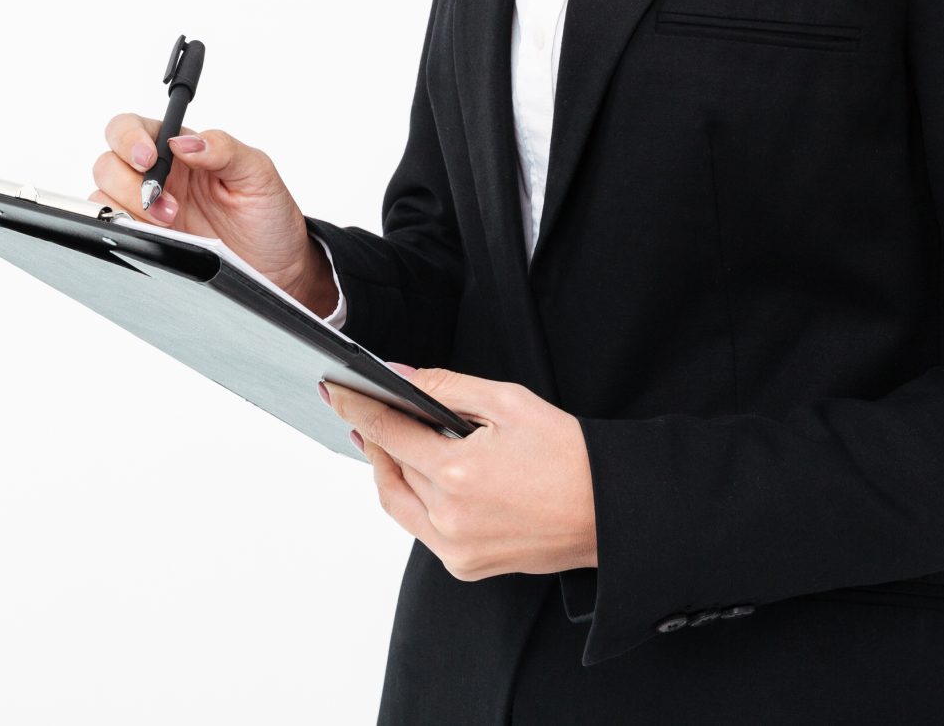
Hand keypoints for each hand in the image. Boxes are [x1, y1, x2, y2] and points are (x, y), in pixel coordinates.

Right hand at [86, 114, 331, 306]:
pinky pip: (112, 227)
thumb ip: (223, 148)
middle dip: (131, 183)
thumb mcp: (257, 173)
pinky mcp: (146, 240)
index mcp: (182, 150)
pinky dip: (123, 229)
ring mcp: (148, 210)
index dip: (130, 138)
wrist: (277, 269)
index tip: (149, 158)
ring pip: (104, 195)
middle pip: (110, 162)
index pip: (135, 128)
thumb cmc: (269, 216)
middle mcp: (160, 176)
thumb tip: (184, 139)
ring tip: (171, 224)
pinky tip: (157, 236)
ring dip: (130, 208)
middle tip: (167, 205)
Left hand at [320, 366, 598, 580]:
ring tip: (389, 441)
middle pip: (389, 469)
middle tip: (364, 410)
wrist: (609, 511)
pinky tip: (423, 475)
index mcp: (458, 473)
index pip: (387, 432)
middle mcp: (450, 518)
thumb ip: (446, 387)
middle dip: (375, 436)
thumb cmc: (569, 455)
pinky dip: (414, 500)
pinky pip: (421, 529)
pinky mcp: (465, 566)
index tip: (334, 391)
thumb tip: (401, 377)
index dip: (357, 407)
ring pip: (398, 503)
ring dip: (389, 470)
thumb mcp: (508, 402)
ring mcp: (455, 548)